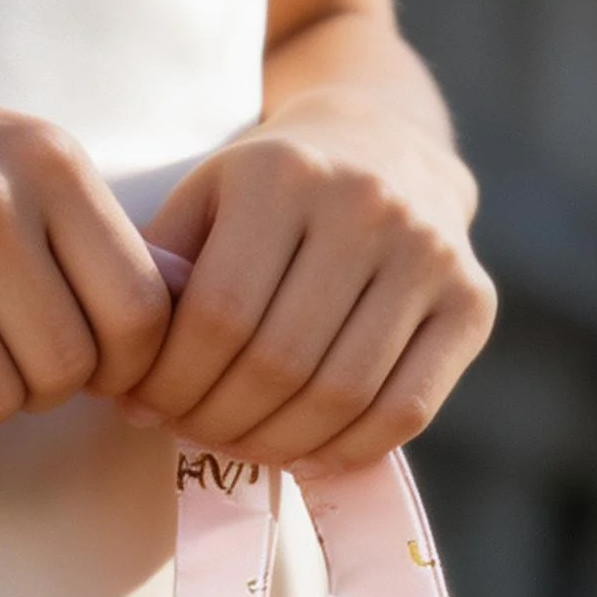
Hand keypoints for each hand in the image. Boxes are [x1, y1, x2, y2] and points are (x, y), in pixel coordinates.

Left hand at [121, 81, 494, 472]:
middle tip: (188, 436)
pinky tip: (304, 452)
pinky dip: (346, 451)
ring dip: (277, 446)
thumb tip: (122, 379)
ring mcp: (430, 252)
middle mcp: (366, 204)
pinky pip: (406, 411)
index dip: (173, 384)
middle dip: (218, 421)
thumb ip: (160, 276)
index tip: (144, 408)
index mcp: (282, 174)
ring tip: (238, 446)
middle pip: (279, 364)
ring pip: (342, 396)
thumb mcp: (205, 200)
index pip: (216, 317)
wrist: (385, 144)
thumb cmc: (271, 192)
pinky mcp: (474, 299)